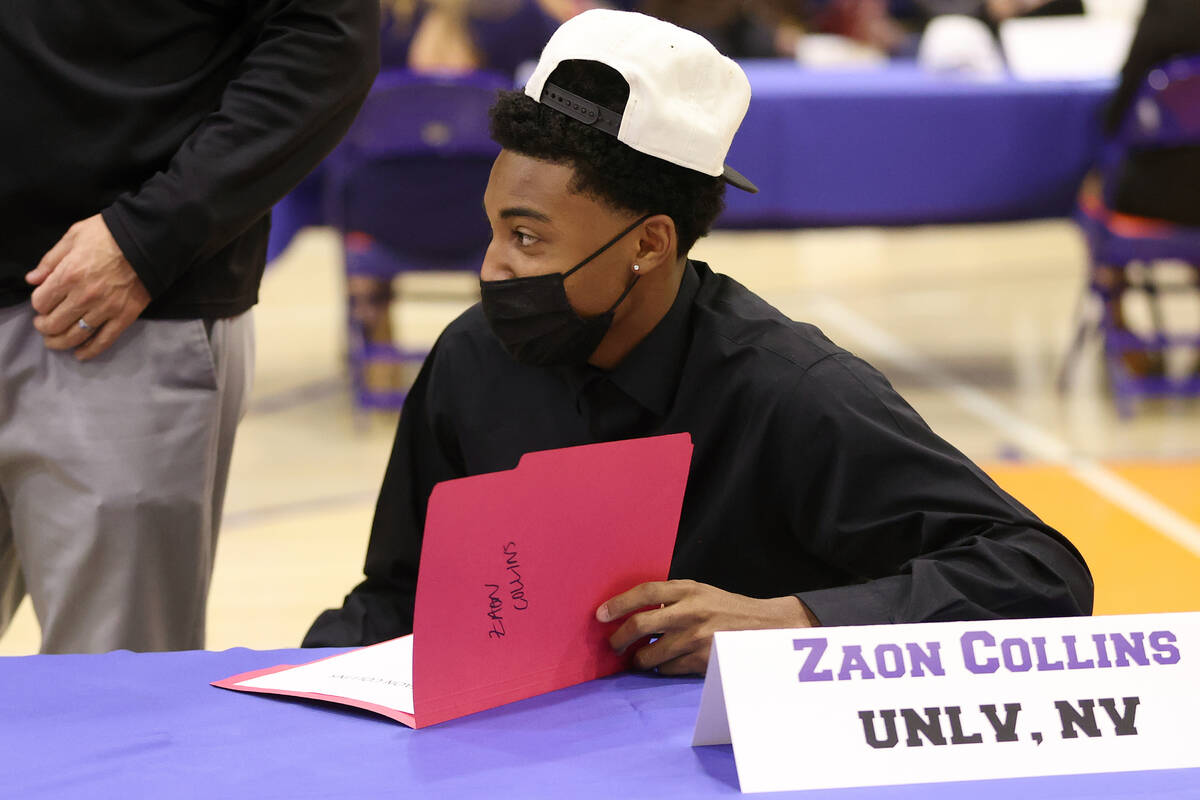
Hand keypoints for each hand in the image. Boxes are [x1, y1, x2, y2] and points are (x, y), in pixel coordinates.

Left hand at [26, 214, 150, 359]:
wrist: (148, 240)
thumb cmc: (109, 233)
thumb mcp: (73, 236)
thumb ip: (50, 260)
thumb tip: (32, 280)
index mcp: (68, 275)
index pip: (41, 302)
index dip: (38, 305)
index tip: (43, 303)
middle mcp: (84, 296)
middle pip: (54, 323)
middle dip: (45, 327)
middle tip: (45, 325)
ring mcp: (106, 309)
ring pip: (75, 336)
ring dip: (60, 342)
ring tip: (55, 341)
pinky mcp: (125, 316)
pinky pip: (104, 340)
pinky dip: (90, 351)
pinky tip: (80, 354)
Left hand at [596, 580, 818, 675]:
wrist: (762, 627)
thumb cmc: (724, 608)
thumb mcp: (699, 592)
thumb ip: (670, 597)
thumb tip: (632, 610)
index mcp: (687, 589)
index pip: (644, 593)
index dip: (618, 603)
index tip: (600, 614)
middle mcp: (690, 612)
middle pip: (640, 625)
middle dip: (618, 638)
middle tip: (612, 644)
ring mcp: (696, 639)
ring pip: (649, 654)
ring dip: (637, 659)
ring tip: (637, 658)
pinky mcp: (702, 661)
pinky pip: (667, 669)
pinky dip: (661, 668)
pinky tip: (665, 663)